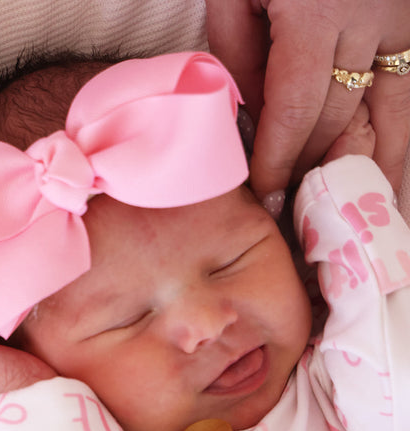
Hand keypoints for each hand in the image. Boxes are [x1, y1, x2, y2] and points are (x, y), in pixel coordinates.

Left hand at [206, 0, 409, 196]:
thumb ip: (241, 56)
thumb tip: (257, 123)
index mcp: (315, 11)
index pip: (294, 111)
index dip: (277, 161)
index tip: (264, 195)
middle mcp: (364, 19)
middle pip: (333, 120)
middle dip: (304, 167)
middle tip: (283, 202)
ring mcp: (395, 23)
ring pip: (375, 117)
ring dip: (345, 163)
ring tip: (329, 207)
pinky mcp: (408, 27)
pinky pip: (404, 99)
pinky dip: (393, 145)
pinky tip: (381, 182)